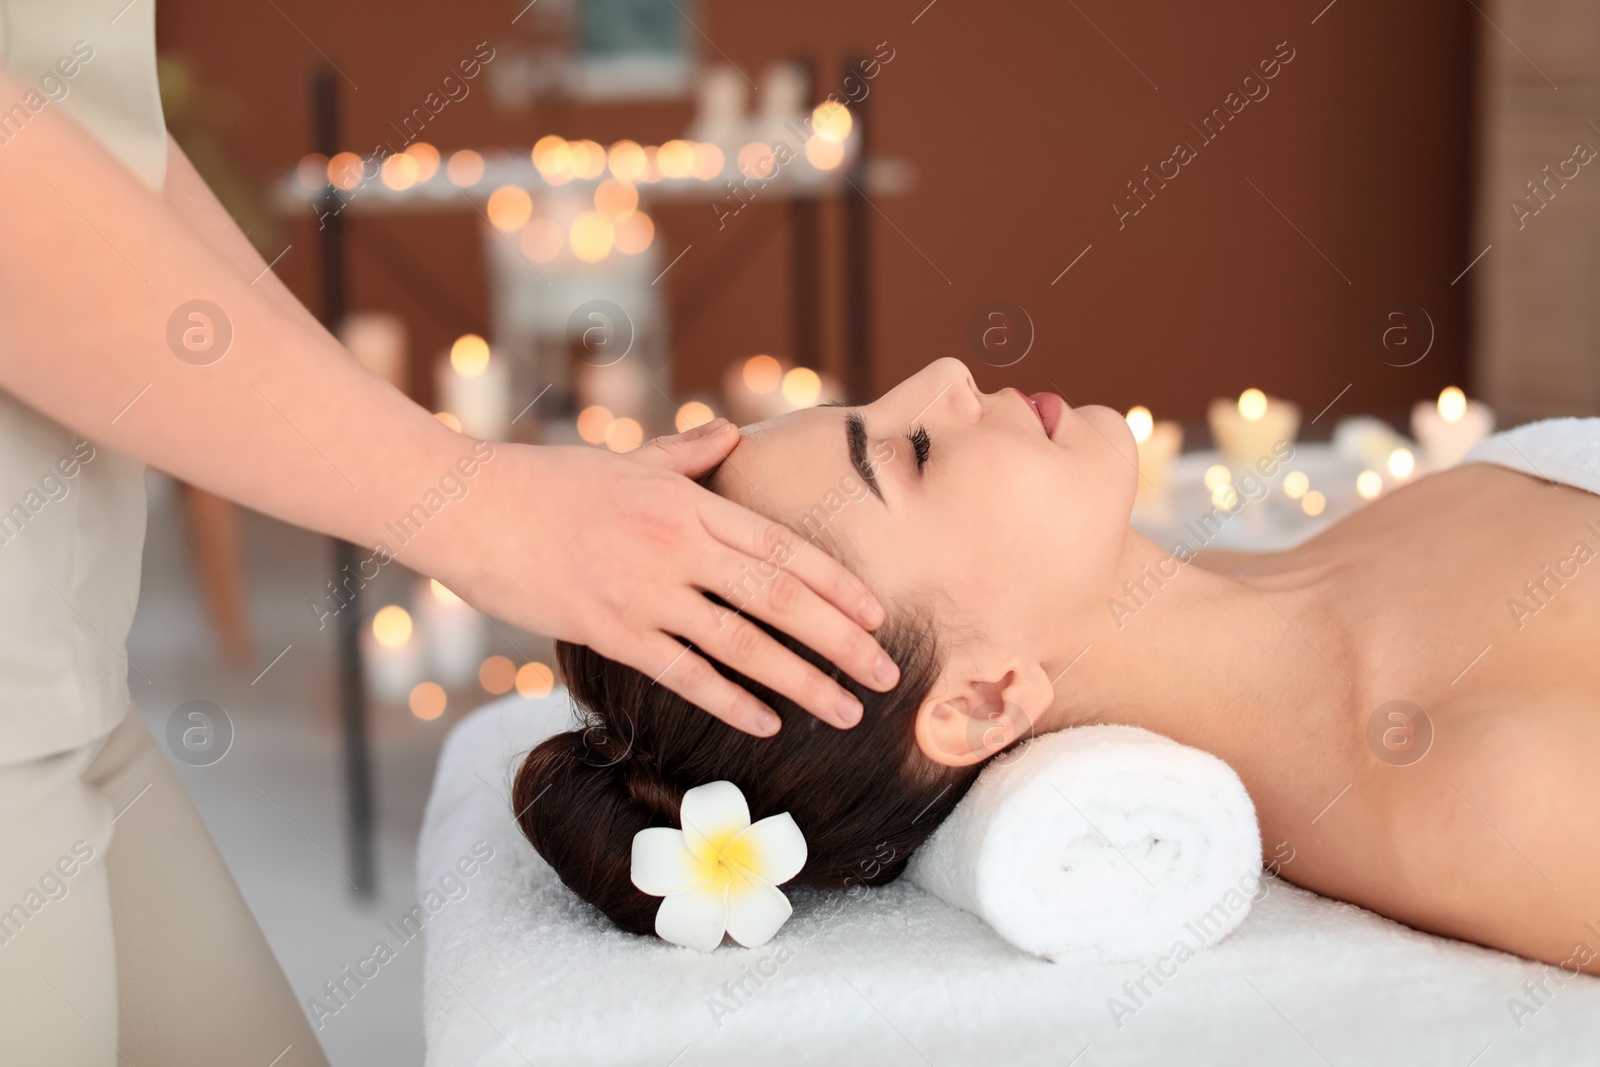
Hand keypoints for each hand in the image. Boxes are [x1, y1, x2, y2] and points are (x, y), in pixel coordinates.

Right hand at [432, 421, 899, 734]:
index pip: (782, 548)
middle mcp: (677, 546)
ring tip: (847, 712)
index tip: (877, 616)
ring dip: (802, 682)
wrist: (467, 505)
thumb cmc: (548, 481)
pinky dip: (729, 701)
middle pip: (780, 599)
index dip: (837, 585)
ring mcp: (644, 592)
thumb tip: (729, 435)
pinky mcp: (607, 630)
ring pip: (742, 645)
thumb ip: (686, 455)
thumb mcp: (628, 459)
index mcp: (689, 503)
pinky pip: (682, 674)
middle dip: (842, 642)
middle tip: (889, 676)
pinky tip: (767, 724)